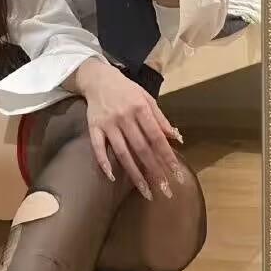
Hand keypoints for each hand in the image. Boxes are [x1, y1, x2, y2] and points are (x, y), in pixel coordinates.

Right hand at [71, 58, 184, 200]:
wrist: (98, 78)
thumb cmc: (127, 90)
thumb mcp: (147, 99)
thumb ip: (161, 119)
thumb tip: (177, 138)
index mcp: (141, 109)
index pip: (157, 137)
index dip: (167, 156)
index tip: (177, 174)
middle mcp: (125, 117)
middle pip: (142, 149)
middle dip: (155, 171)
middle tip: (166, 190)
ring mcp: (108, 124)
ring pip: (123, 153)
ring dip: (135, 174)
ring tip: (146, 191)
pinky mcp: (93, 128)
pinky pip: (98, 147)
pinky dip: (104, 162)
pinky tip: (112, 177)